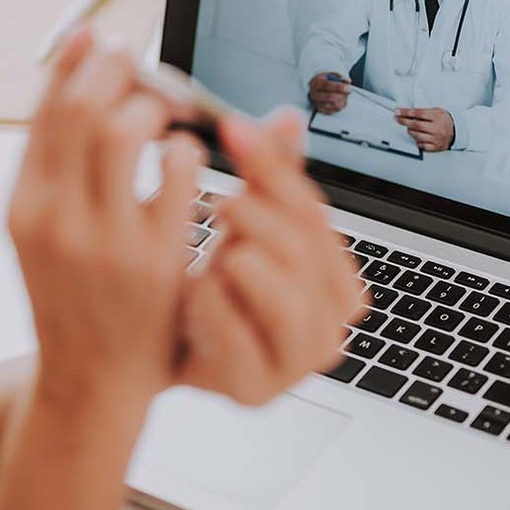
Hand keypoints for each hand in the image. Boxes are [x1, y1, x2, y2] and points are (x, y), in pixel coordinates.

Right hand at [7, 29, 204, 407]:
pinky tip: (192, 161)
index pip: (46, 109)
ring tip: (170, 117)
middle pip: (84, 108)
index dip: (79, 63)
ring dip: (157, 108)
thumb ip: (58, 165)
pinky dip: (191, 152)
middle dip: (122, 73)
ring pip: (126, 130)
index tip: (106, 41)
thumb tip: (75, 70)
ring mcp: (101, 239)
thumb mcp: (45, 232)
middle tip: (148, 69)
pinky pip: (180, 173)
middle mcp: (52, 217)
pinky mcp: (152, 260)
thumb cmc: (77, 299)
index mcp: (23, 205)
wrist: (89, 384)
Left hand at [175, 110, 364, 404]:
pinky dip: (210, 307)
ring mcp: (298, 364)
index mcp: (340, 281)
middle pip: (302, 250)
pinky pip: (237, 335)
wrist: (169, 353)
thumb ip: (270, 179)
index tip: (233, 129)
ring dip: (237, 263)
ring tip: (212, 253)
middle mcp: (332, 325)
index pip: (314, 213)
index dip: (273, 167)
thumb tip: (288, 117)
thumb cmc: (218, 289)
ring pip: (281, 294)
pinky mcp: (257, 392)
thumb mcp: (246, 227)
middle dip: (255, 217)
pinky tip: (193, 293)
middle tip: (219, 202)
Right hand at [307, 72, 349, 113]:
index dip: (339, 87)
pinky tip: (341, 99)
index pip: (327, 86)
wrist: (318, 88)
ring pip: (334, 105)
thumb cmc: (326, 80)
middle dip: (343, 95)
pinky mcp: (321, 110)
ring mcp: (317, 104)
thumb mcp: (331, 75)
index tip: (348, 87)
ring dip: (343, 100)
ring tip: (344, 94)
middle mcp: (315, 94)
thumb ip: (339, 76)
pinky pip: (335, 110)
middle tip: (349, 91)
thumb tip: (347, 81)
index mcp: (316, 83)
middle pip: (330, 97)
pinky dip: (341, 105)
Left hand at [395, 106, 458, 151]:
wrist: (457, 131)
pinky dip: (417, 141)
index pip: (418, 114)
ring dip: (410, 131)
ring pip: (417, 136)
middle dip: (404, 121)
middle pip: (416, 125)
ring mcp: (436, 138)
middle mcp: (437, 128)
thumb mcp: (436, 111)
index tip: (398, 112)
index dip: (406, 113)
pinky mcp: (436, 146)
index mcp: (437, 116)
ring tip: (409, 128)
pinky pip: (422, 146)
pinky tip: (417, 137)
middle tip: (397, 119)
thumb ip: (423, 112)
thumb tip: (406, 112)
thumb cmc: (444, 120)